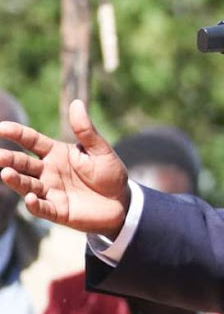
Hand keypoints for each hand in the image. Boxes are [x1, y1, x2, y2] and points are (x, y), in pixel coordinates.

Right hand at [0, 99, 128, 238]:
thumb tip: (76, 103)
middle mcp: (48, 171)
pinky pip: (42, 208)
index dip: (16, 134)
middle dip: (9, 159)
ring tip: (5, 173)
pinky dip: (35, 204)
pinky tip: (30, 198)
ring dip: (16, 180)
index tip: (1, 128)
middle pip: (24, 164)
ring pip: (28, 185)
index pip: (31, 141)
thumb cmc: (109, 172)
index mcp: (56, 153)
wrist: (122, 202)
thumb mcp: (100, 150)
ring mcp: (50, 191)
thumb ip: (86, 130)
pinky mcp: (57, 211)